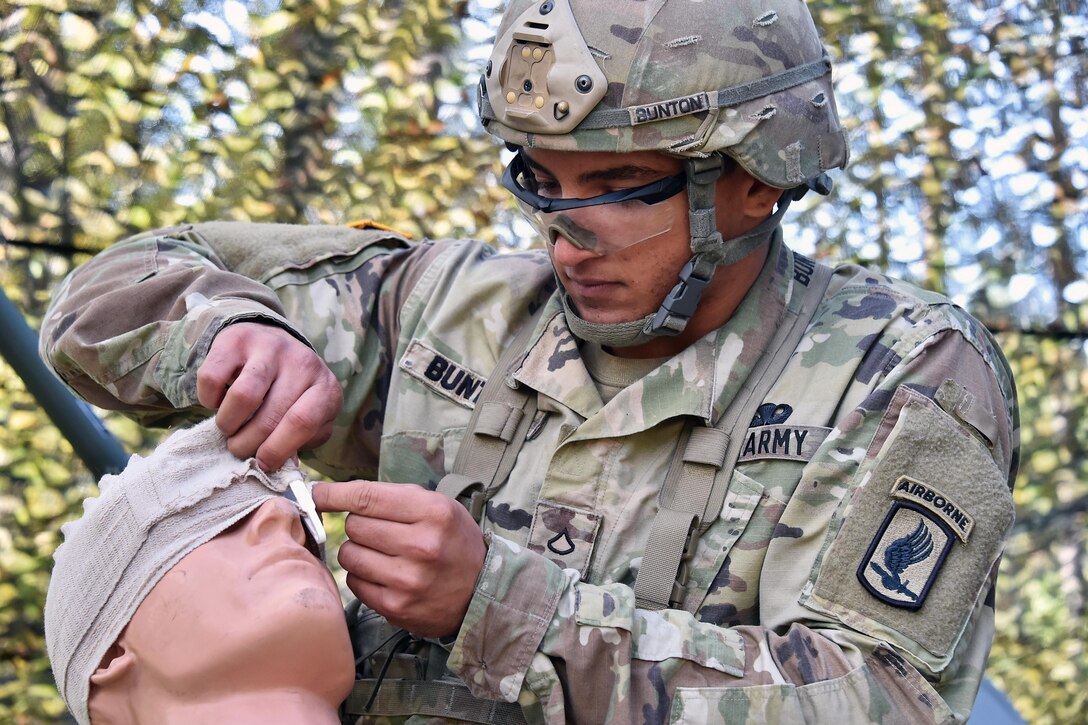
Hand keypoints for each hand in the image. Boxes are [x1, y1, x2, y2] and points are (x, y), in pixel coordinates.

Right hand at [197, 322, 342, 469]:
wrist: (272, 340)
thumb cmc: (291, 392)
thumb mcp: (307, 415)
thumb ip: (299, 440)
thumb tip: (278, 466)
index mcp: (325, 389)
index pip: (303, 423)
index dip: (278, 449)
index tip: (262, 463)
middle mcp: (303, 364)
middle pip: (270, 416)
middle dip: (247, 443)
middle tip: (239, 449)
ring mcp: (271, 347)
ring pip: (243, 396)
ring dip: (228, 423)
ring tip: (228, 428)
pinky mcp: (237, 339)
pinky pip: (213, 378)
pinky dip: (209, 399)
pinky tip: (217, 402)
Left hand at [312, 480, 486, 637]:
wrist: (481, 592)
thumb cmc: (454, 542)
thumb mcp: (440, 508)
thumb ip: (395, 498)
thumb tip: (339, 493)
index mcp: (433, 512)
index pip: (367, 497)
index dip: (335, 494)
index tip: (317, 492)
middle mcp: (421, 545)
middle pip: (355, 525)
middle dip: (359, 525)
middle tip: (378, 531)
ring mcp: (407, 579)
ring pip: (349, 554)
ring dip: (357, 550)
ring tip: (381, 553)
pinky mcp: (396, 606)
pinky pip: (354, 582)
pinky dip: (362, 575)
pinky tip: (382, 574)